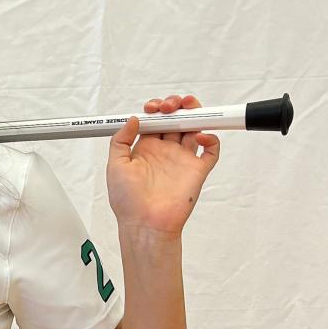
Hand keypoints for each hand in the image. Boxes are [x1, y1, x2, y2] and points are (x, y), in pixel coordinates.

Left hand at [106, 94, 219, 237]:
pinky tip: (200, 134)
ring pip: (194, 129)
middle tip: (170, 106)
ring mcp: (182, 160)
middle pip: (176, 120)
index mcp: (145, 149)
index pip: (155, 121)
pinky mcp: (197, 170)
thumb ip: (121, 140)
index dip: (156, 110)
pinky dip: (211, 138)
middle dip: (176, 106)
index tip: (152, 108)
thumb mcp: (115, 165)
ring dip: (194, 114)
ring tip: (189, 107)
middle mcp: (165, 151)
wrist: (145, 223)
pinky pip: (211, 150)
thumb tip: (133, 119)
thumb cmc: (127, 200)